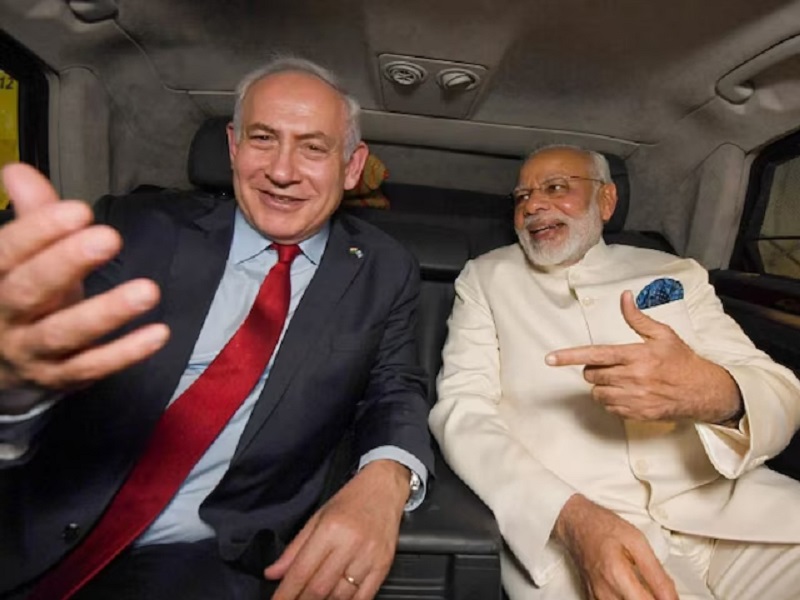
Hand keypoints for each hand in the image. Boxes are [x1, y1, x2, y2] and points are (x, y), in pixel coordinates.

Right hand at [0, 163, 168, 402]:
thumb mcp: (19, 258)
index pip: (5, 254)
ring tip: (148, 290)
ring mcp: (31, 352)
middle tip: (108, 238)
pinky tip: (158, 333)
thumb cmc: (19, 294)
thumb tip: (18, 169)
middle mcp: (4, 317)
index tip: (79, 210)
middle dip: (66, 265)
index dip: (38, 231)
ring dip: (106, 313)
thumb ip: (29, 216)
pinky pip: (93, 367)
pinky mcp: (60, 378)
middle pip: (29, 291)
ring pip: (63, 334)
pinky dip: (126, 352)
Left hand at [264, 459, 409, 599]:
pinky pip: (365, 596)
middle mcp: (350, 543)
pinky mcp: (384, 565)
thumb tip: (273, 573)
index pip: (302, 570)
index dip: (286, 593)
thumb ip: (295, 548)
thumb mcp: (317, 517)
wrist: (385, 487)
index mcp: (330, 529)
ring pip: (341, 596)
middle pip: (320, 587)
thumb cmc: (351, 500)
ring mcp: (369, 556)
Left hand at [546, 291, 741, 422]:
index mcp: (636, 355)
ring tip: (619, 379)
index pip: (595, 354)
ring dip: (601, 386)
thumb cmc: (681, 361)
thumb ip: (637, 318)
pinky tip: (626, 393)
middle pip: (592, 375)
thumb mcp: (662, 334)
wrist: (702, 391)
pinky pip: (609, 408)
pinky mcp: (636, 413)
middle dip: (594, 369)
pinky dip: (611, 401)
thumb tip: (624, 297)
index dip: (569, 357)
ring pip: (597, 393)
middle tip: (609, 365)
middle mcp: (632, 378)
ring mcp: (634, 398)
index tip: (550, 359)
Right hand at [554, 494, 677, 599]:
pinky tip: (631, 591)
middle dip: (650, 599)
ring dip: (639, 598)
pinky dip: (627, 598)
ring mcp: (596, 598)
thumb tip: (672, 598)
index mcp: (617, 575)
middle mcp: (604, 592)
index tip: (668, 595)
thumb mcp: (637, 542)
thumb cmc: (603, 527)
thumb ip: (657, 574)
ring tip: (644, 588)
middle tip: (658, 590)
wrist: (576, 523)